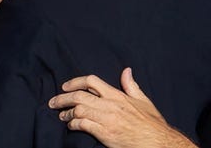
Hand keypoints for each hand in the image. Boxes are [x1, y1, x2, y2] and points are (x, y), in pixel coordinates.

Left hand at [48, 68, 196, 147]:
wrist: (157, 141)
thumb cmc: (151, 123)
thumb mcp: (143, 100)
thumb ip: (131, 85)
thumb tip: (127, 71)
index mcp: (118, 95)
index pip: (92, 81)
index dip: (75, 82)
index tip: (65, 86)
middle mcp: (110, 105)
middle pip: (79, 96)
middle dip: (62, 98)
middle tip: (53, 102)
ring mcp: (107, 119)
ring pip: (78, 110)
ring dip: (66, 113)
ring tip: (61, 116)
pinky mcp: (105, 134)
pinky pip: (83, 125)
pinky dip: (73, 124)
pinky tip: (71, 126)